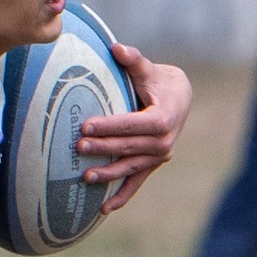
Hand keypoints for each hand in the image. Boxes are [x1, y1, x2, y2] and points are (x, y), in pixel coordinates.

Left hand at [76, 45, 192, 212]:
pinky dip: (122, 197)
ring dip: (108, 174)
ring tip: (84, 178)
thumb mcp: (147, 69)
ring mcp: (159, 157)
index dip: (109, 126)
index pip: (132, 124)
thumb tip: (116, 47)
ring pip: (130, 168)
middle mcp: (164, 141)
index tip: (86, 126)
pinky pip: (136, 183)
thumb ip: (132, 59)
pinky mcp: (152, 166)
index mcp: (163, 118)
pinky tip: (103, 209)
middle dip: (102, 148)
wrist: (179, 97)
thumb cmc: (157, 81)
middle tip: (77, 147)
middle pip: (128, 147)